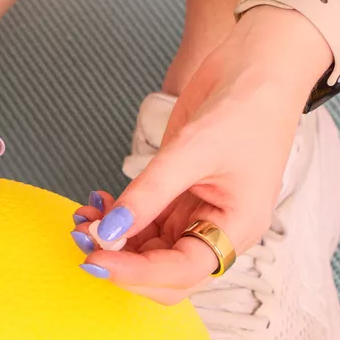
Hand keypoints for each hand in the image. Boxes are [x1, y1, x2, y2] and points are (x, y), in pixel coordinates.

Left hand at [71, 7, 331, 302]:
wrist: (256, 66)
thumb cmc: (248, 107)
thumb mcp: (193, 149)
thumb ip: (149, 193)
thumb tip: (109, 231)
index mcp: (237, 228)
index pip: (181, 271)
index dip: (136, 271)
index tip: (96, 257)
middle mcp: (217, 228)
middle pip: (164, 273)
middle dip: (122, 261)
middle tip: (84, 239)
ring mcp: (196, 212)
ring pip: (149, 249)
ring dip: (114, 240)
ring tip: (83, 217)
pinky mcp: (178, 194)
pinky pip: (144, 222)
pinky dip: (118, 218)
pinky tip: (97, 202)